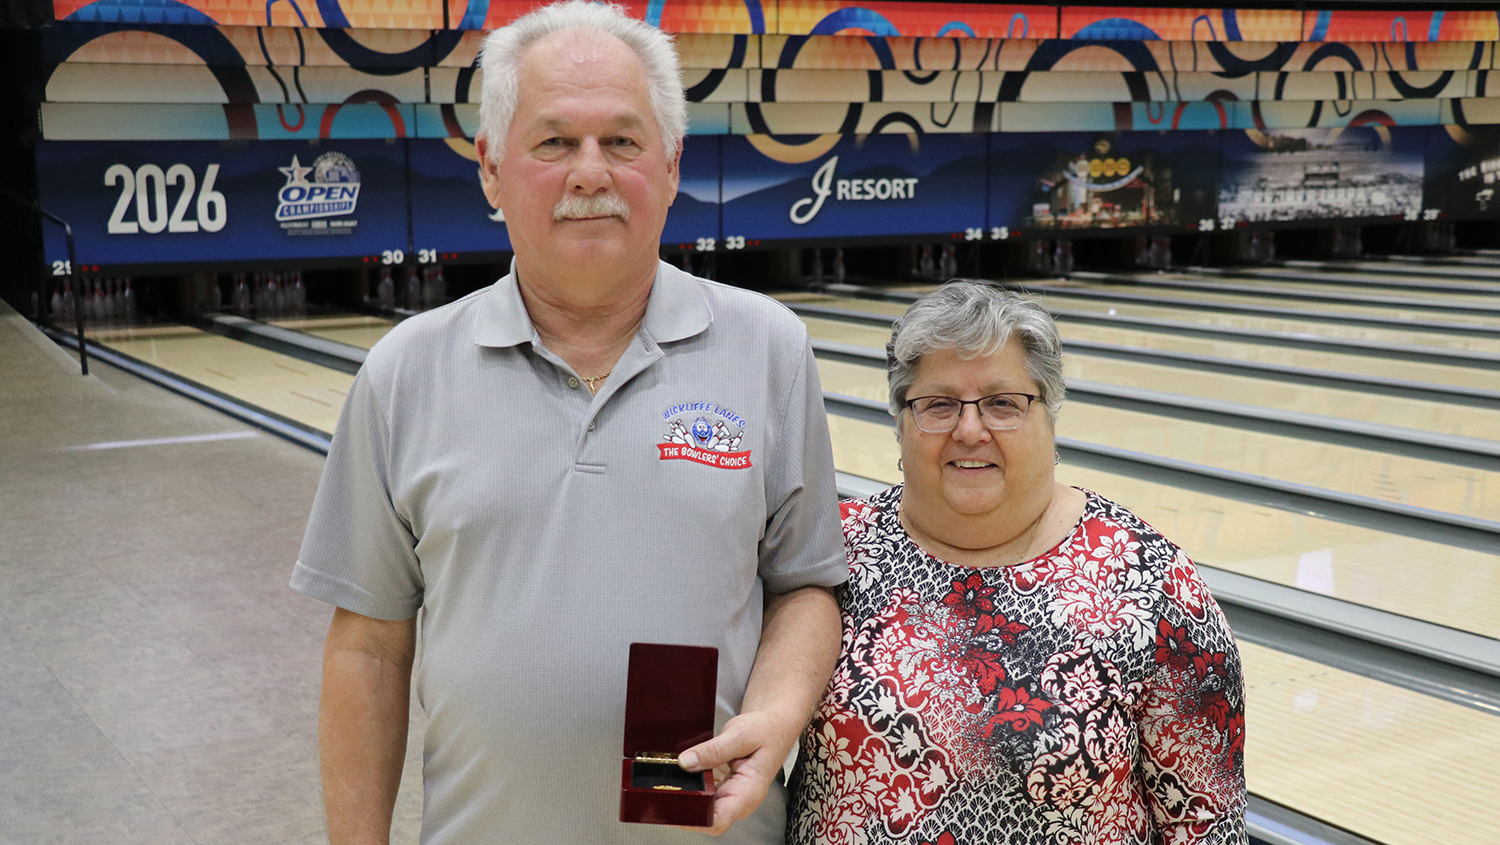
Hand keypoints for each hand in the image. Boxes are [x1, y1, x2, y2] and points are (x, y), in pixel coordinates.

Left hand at [678, 709, 795, 835]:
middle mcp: (740, 800)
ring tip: (672, 780)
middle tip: (665, 789)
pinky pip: (704, 794)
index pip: (718, 820)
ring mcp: (731, 796)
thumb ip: (713, 750)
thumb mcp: (740, 734)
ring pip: (703, 807)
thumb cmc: (765, 729)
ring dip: (687, 796)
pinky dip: (693, 786)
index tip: (675, 805)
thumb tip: (685, 762)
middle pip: (706, 817)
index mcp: (748, 792)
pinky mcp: (724, 789)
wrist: (774, 724)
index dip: (694, 819)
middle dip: (684, 807)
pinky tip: (684, 774)